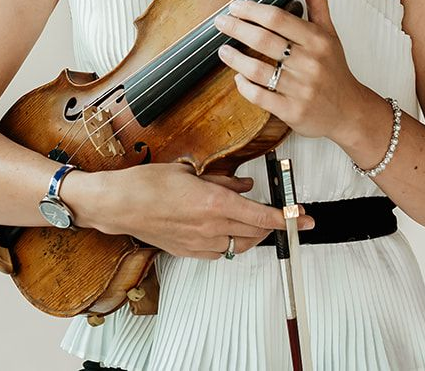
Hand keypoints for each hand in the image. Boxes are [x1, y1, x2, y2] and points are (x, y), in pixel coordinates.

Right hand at [71, 163, 312, 259]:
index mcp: (215, 203)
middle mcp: (211, 226)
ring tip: (251, 221)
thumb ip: (223, 180)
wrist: (120, 205)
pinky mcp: (189, 252)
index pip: (262, 216)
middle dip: (272, 225)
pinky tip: (225, 231)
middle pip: (255, 232)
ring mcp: (200, 243)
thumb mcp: (190, 172)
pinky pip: (220, 252)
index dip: (288, 218)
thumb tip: (244, 185)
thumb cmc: (148, 184)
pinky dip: (230, 243)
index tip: (305, 219)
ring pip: (239, 244)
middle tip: (283, 217)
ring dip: (250, 234)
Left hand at [213, 0, 374, 142]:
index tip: (236, 6)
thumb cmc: (335, 71)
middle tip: (220, 22)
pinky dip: (244, 85)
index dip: (252, 10)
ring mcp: (300, 88)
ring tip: (223, 50)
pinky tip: (239, 77)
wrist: (350, 111)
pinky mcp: (292, 111)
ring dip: (234, 58)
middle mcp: (309, 63)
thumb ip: (318, 6)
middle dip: (236, 28)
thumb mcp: (330, 35)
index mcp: (317, 41)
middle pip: (263, 40)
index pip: (277, 18)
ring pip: (257, 69)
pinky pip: (259, 96)